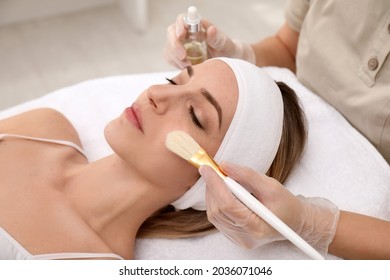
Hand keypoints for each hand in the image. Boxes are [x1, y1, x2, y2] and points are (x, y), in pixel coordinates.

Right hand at [164, 15, 255, 68]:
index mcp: (197, 26)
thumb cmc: (227, 49)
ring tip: (189, 67)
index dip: (179, 25)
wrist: (228, 63)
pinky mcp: (179, 56)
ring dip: (176, 58)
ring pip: (169, 48)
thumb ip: (217, 37)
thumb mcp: (225, 44)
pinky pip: (171, 58)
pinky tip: (186, 69)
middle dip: (175, 46)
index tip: (182, 35)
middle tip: (184, 58)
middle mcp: (187, 33)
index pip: (182, 19)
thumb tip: (210, 29)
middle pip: (171, 33)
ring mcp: (181, 45)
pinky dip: (176, 64)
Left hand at [200, 161, 338, 254]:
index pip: (228, 205)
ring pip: (214, 215)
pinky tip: (222, 192)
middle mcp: (245, 237)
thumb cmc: (286, 204)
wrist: (294, 222)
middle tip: (211, 169)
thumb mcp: (271, 186)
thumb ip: (247, 175)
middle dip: (212, 187)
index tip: (206, 168)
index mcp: (258, 227)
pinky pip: (217, 219)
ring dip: (212, 194)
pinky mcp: (233, 237)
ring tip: (218, 179)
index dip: (215, 185)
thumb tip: (223, 165)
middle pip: (218, 210)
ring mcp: (238, 240)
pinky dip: (215, 202)